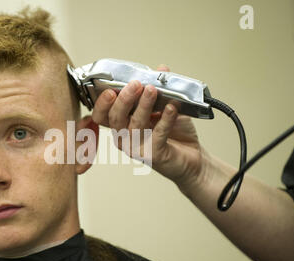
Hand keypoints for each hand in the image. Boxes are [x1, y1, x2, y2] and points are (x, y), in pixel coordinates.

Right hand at [91, 65, 206, 188]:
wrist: (192, 157)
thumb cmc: (174, 134)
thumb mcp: (164, 106)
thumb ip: (160, 89)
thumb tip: (161, 70)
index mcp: (122, 124)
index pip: (101, 115)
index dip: (101, 103)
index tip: (110, 89)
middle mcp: (125, 137)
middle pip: (115, 118)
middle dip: (124, 100)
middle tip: (136, 84)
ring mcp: (138, 148)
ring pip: (135, 125)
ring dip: (144, 106)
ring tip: (153, 90)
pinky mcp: (154, 155)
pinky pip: (157, 136)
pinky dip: (165, 120)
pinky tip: (171, 108)